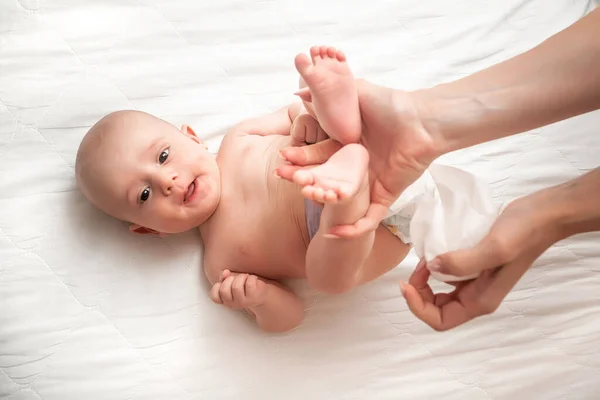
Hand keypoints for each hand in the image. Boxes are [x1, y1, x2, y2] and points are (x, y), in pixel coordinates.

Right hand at [209, 270, 267, 308]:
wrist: (262, 295)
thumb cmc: (245, 287)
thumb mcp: (232, 282)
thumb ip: (225, 278)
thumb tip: (225, 272)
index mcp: (224, 300)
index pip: (214, 296)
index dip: (217, 286)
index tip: (225, 282)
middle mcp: (232, 303)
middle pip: (224, 290)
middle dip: (230, 279)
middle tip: (237, 278)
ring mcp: (243, 302)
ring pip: (236, 286)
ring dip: (242, 277)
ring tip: (246, 278)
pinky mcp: (253, 297)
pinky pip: (249, 283)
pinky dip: (251, 277)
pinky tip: (253, 279)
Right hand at [280, 80, 439, 236]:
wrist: (423, 121)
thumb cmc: (392, 104)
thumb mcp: (356, 92)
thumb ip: (328, 93)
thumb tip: (299, 89)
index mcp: (347, 147)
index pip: (318, 155)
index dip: (300, 157)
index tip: (282, 158)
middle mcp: (355, 166)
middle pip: (326, 178)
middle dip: (304, 180)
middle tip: (283, 177)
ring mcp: (369, 183)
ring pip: (342, 200)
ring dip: (322, 201)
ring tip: (306, 197)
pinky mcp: (384, 196)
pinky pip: (367, 219)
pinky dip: (352, 229)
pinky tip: (333, 232)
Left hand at [400, 189, 563, 329]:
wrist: (543, 214)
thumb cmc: (523, 233)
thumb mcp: (494, 248)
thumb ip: (462, 261)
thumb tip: (431, 267)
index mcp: (481, 301)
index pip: (440, 320)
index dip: (418, 307)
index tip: (407, 283)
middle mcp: (477, 296)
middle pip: (436, 309)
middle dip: (419, 293)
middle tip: (417, 266)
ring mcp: (477, 282)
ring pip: (440, 292)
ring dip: (425, 281)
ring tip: (423, 257)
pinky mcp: (475, 266)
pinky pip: (448, 274)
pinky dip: (435, 267)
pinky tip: (434, 250)